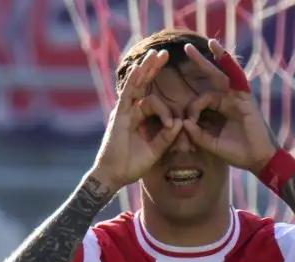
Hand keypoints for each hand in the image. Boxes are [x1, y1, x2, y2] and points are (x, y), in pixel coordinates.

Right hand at [90, 50, 182, 191]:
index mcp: (139, 119)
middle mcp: (131, 112)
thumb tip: (181, 122)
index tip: (174, 125)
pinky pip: (128, 94)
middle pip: (144, 85)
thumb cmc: (132, 165)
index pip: (154, 103)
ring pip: (136, 85)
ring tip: (155, 53)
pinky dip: (134, 81)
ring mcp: (124, 112)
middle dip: (153, 69)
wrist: (114, 176)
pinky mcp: (119, 115)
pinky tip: (141, 68)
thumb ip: (167, 137)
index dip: (167, 111)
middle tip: (164, 54)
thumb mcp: (155, 150)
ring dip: (146, 68)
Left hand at [180, 40, 278, 174]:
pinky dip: (228, 63)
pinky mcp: (245, 98)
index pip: (200, 100)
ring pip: (222, 74)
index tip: (189, 123)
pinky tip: (218, 51)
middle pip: (210, 78)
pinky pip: (236, 77)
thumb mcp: (212, 145)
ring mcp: (236, 97)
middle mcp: (227, 100)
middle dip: (198, 63)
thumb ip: (197, 134)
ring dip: (214, 57)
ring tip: (206, 43)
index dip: (192, 109)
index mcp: (218, 111)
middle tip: (186, 47)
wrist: (258, 159)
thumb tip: (183, 121)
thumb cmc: (237, 153)